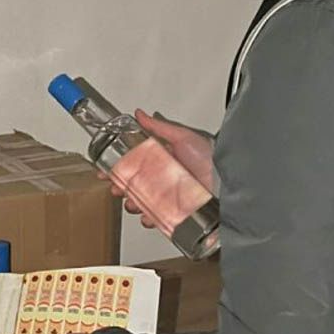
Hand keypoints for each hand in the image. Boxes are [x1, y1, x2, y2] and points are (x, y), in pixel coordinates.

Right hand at [97, 110, 216, 229]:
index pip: (132, 166)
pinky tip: (148, 215)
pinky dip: (149, 219)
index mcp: (160, 162)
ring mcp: (167, 197)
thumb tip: (140, 114)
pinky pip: (157, 219)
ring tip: (133, 202)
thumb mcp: (182, 137)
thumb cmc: (209, 157)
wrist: (227, 179)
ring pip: (141, 204)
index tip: (105, 173)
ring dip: (132, 205)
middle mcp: (162, 180)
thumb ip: (159, 128)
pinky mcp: (174, 212)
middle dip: (120, 190)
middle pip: (132, 187)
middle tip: (117, 189)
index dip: (116, 170)